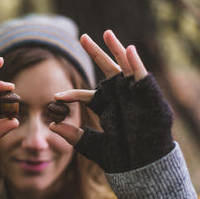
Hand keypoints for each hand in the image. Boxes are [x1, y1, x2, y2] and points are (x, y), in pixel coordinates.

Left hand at [50, 31, 173, 172]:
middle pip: (106, 69)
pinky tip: (128, 49)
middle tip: (82, 37)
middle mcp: (119, 96)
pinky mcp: (148, 96)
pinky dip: (135, 63)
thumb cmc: (120, 157)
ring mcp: (133, 94)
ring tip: (106, 33)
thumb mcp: (92, 145)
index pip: (86, 95)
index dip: (72, 95)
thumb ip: (73, 135)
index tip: (56, 97)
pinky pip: (141, 76)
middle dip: (95, 52)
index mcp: (106, 106)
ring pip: (124, 66)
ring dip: (116, 49)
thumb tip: (51, 125)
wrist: (142, 165)